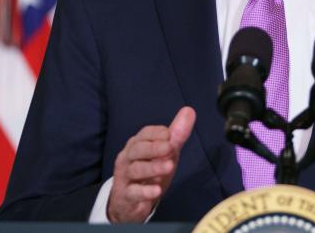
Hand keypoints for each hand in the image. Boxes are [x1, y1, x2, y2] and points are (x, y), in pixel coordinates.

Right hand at [107, 106, 195, 222]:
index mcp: (137, 145)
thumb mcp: (165, 153)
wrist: (130, 202)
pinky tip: (157, 190)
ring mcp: (125, 177)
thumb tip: (189, 111)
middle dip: (154, 148)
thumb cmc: (149, 172)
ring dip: (152, 168)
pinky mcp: (126, 196)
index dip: (156, 133)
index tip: (169, 134)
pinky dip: (145, 191)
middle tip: (170, 148)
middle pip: (137, 149)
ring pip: (136, 170)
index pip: (144, 134)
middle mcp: (128, 158)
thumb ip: (176, 134)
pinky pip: (133, 192)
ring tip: (169, 167)